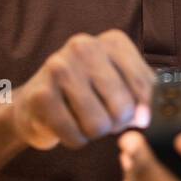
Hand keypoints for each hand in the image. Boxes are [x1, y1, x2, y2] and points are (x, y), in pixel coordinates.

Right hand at [13, 30, 153, 150]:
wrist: (35, 102)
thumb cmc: (86, 93)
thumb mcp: (120, 84)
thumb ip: (141, 96)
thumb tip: (146, 117)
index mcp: (112, 41)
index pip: (145, 85)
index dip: (142, 111)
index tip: (135, 117)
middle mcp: (85, 46)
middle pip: (123, 107)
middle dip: (115, 124)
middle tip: (102, 116)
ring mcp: (59, 67)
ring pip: (98, 124)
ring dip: (93, 133)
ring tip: (82, 118)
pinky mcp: (41, 94)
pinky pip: (74, 135)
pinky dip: (74, 140)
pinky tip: (66, 126)